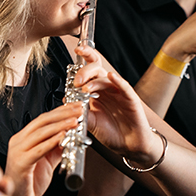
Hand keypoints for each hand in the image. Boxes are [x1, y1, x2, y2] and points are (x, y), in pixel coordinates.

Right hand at [5, 103, 80, 195]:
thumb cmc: (30, 182)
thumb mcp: (47, 161)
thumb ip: (56, 148)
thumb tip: (70, 137)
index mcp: (23, 138)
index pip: (43, 119)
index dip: (60, 111)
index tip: (75, 106)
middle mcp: (18, 141)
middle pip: (42, 121)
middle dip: (62, 114)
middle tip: (78, 109)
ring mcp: (17, 151)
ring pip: (41, 133)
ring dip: (60, 125)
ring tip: (75, 121)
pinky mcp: (20, 163)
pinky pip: (38, 150)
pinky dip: (51, 142)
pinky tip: (63, 136)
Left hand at [72, 45, 163, 167]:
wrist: (129, 146)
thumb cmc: (112, 133)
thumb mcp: (91, 122)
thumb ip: (80, 111)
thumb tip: (65, 100)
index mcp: (97, 91)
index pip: (90, 69)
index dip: (85, 56)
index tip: (76, 50)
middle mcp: (108, 88)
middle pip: (96, 70)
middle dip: (85, 72)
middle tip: (77, 82)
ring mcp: (119, 92)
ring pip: (107, 78)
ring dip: (95, 81)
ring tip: (86, 89)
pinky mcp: (131, 99)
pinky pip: (124, 87)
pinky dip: (118, 81)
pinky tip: (111, 77)